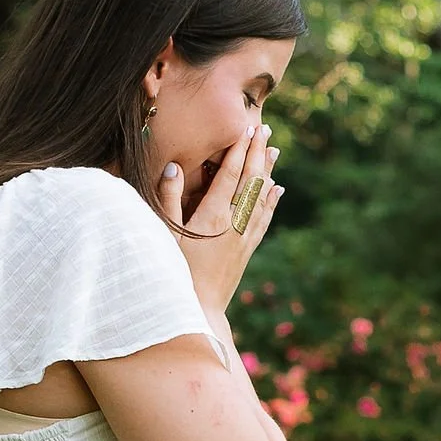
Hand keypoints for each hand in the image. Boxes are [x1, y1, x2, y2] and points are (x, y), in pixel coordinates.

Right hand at [160, 123, 282, 317]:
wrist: (197, 312)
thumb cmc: (172, 272)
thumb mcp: (163, 234)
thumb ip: (167, 199)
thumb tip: (174, 167)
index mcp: (213, 216)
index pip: (231, 174)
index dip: (240, 149)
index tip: (247, 128)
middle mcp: (235, 223)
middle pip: (251, 180)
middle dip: (258, 152)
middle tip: (264, 128)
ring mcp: (244, 237)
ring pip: (261, 197)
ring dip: (268, 171)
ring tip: (275, 150)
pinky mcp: (248, 250)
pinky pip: (264, 218)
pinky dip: (271, 200)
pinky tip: (276, 190)